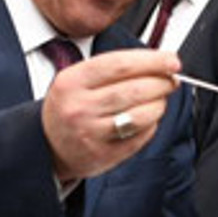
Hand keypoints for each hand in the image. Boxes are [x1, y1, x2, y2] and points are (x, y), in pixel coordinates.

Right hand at [42, 49, 179, 181]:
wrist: (46, 144)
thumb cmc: (69, 106)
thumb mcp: (77, 79)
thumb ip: (113, 68)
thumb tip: (159, 63)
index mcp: (72, 82)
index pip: (120, 65)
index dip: (152, 61)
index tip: (171, 61)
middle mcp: (79, 108)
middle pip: (134, 90)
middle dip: (161, 83)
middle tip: (171, 80)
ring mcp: (91, 134)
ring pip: (140, 116)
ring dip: (159, 105)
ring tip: (160, 99)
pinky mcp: (103, 155)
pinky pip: (139, 138)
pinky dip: (151, 125)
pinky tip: (148, 119)